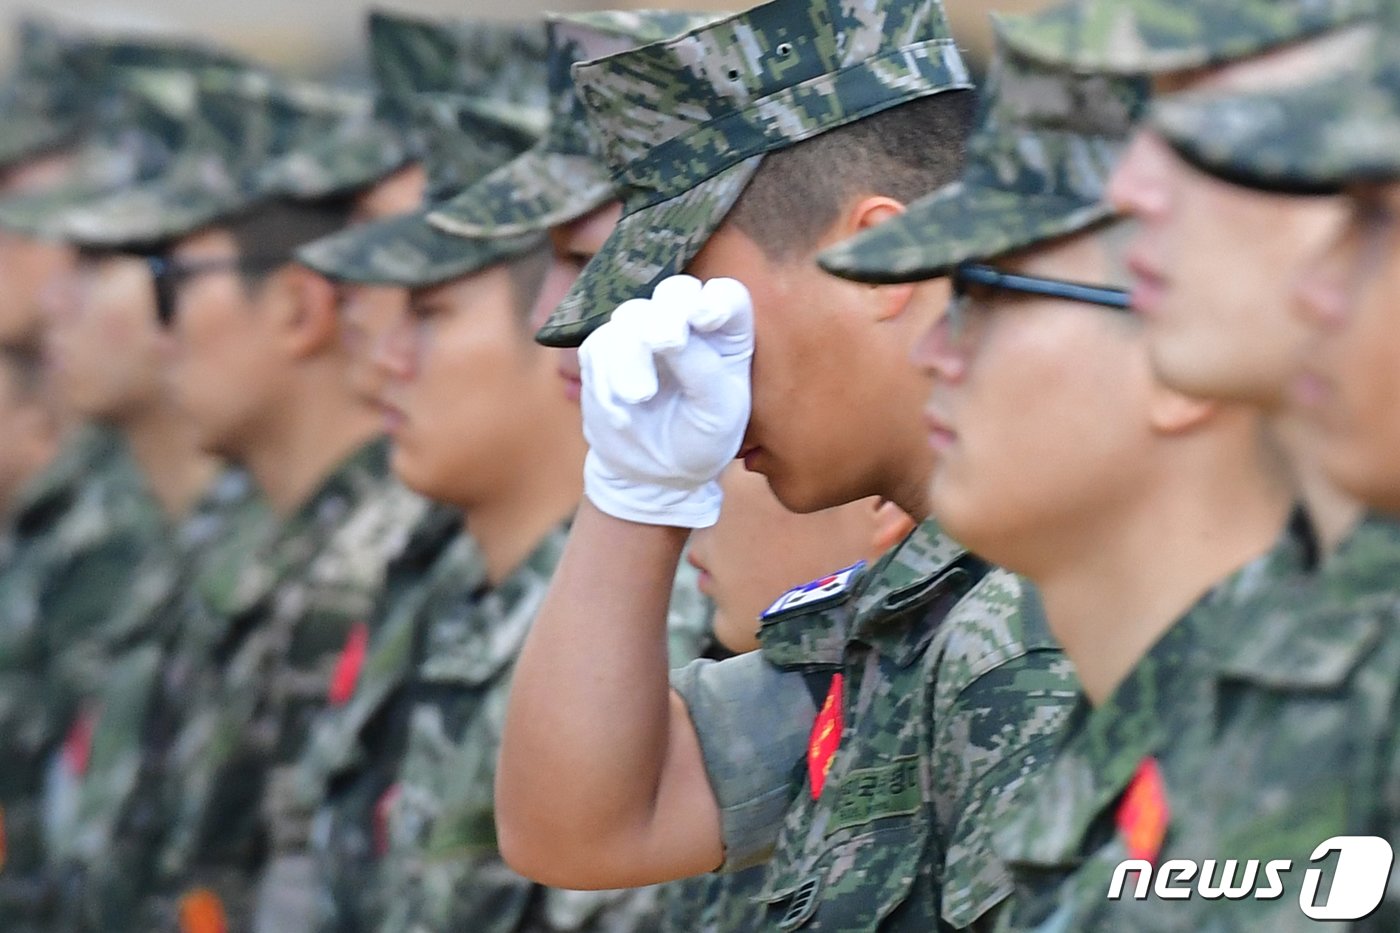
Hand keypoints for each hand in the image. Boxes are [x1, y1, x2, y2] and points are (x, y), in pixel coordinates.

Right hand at [579, 275, 753, 527]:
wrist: (653, 472)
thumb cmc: (699, 441)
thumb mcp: (717, 414)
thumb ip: (701, 369)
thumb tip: (667, 333)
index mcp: (726, 335)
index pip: (727, 294)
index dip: (716, 298)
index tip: (705, 318)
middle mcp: (687, 323)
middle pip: (676, 289)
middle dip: (667, 313)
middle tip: (662, 342)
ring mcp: (643, 332)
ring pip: (631, 316)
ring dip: (631, 356)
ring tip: (638, 397)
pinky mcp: (606, 348)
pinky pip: (598, 342)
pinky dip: (606, 373)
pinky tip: (619, 404)